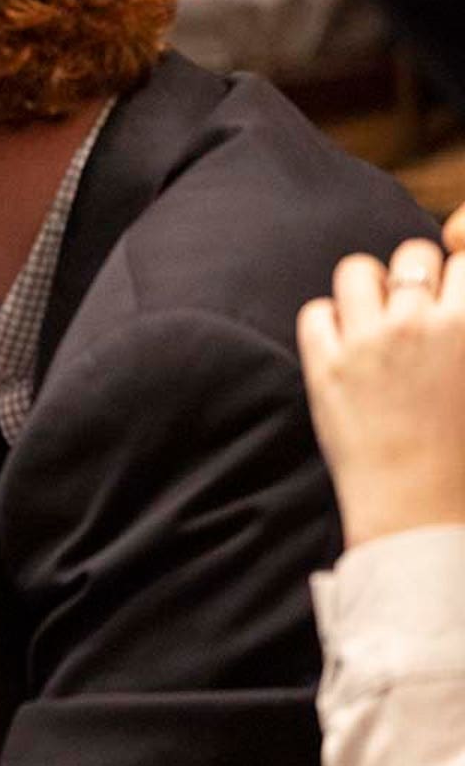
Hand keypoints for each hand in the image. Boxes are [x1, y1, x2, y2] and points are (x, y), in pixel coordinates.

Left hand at [298, 211, 464, 546]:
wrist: (419, 511)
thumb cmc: (464, 458)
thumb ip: (464, 333)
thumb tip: (454, 307)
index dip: (458, 275)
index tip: (452, 294)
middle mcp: (419, 324)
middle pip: (413, 254)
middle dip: (415, 274)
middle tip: (414, 306)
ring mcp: (367, 341)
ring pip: (356, 270)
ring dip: (366, 287)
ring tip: (372, 316)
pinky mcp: (324, 364)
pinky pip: (315, 311)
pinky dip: (326, 322)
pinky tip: (340, 345)